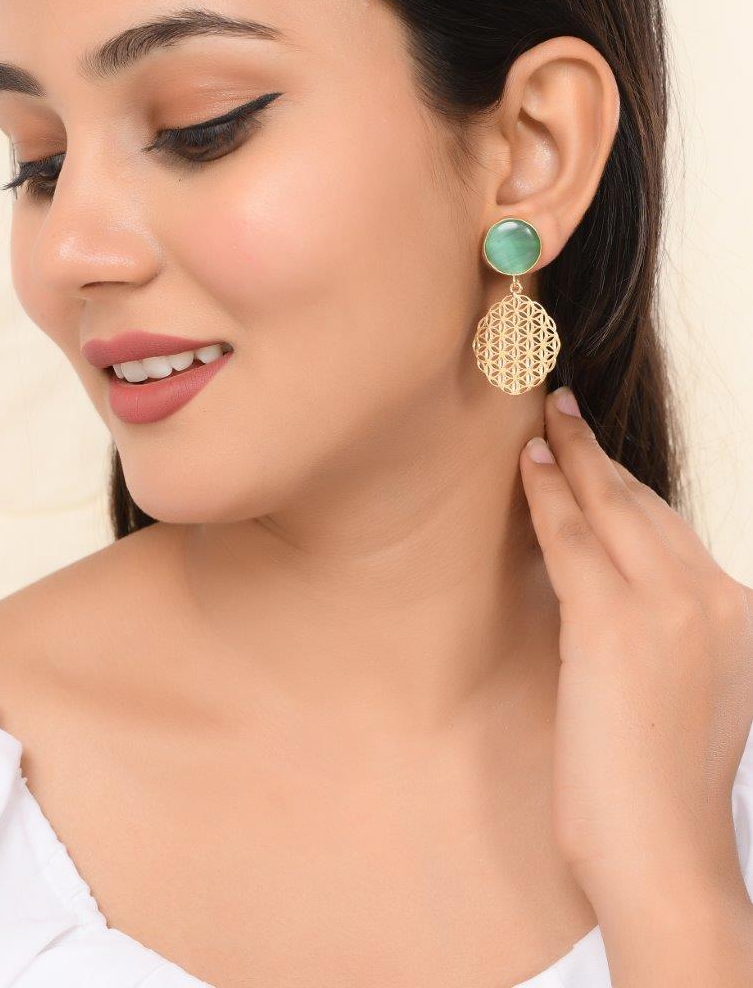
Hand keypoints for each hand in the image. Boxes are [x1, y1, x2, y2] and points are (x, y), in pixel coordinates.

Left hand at [519, 385, 752, 911]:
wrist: (663, 854)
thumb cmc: (661, 785)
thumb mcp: (691, 693)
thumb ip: (673, 633)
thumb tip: (621, 590)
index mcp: (739, 615)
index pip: (673, 530)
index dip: (631, 486)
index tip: (602, 454)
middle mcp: (715, 598)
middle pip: (644, 506)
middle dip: (601, 454)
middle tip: (568, 409)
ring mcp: (668, 606)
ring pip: (608, 508)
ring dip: (570, 456)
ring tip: (544, 418)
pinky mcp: (613, 622)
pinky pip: (570, 537)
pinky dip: (546, 493)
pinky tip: (530, 462)